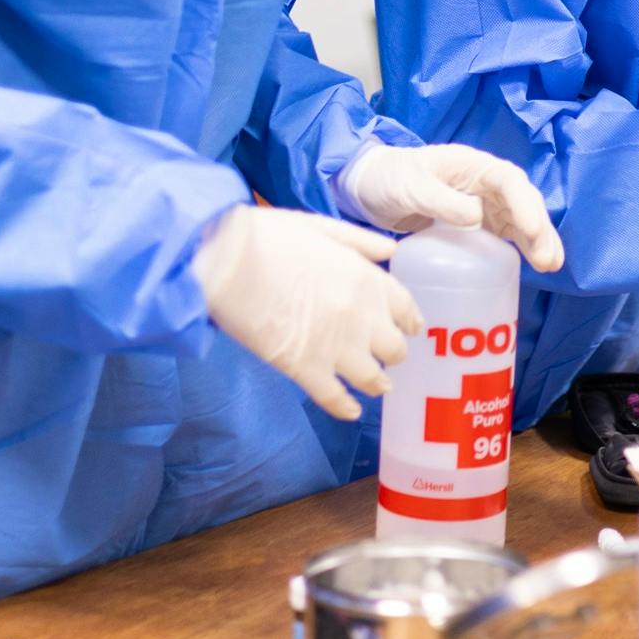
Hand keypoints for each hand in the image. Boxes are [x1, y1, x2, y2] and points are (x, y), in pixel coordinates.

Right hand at [194, 205, 423, 419]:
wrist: (228, 261)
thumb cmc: (268, 237)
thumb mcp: (321, 227)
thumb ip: (359, 242)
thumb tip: (391, 252)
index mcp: (367, 279)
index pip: (405, 308)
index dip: (409, 321)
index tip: (409, 328)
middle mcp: (361, 317)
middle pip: (395, 349)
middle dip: (393, 353)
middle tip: (386, 356)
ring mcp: (336, 347)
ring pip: (372, 379)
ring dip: (377, 383)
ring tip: (377, 386)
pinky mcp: (304, 370)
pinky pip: (335, 398)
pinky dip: (346, 408)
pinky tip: (351, 411)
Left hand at [338, 142, 562, 271]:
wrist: (369, 188)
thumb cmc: (389, 178)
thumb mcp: (411, 186)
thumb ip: (441, 200)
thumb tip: (477, 218)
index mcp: (472, 165)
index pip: (509, 182)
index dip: (525, 205)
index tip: (532, 230)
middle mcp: (484, 184)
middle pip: (522, 203)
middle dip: (539, 229)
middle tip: (548, 259)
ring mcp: (483, 204)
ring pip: (519, 221)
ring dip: (537, 241)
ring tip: (550, 266)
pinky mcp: (476, 225)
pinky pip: (504, 236)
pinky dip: (520, 249)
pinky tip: (532, 266)